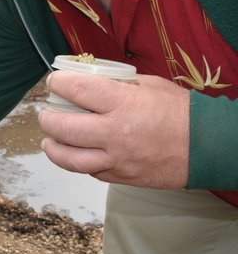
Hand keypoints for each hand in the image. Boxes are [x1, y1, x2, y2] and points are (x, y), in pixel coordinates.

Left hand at [38, 71, 189, 188]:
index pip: (76, 88)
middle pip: (64, 127)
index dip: (58, 83)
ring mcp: (118, 158)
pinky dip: (78, 162)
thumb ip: (116, 82)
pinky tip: (76, 153)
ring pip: (70, 159)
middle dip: (48, 119)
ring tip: (48, 140)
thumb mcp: (148, 84)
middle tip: (46, 114)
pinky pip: (91, 172)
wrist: (207, 147)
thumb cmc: (180, 112)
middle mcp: (117, 132)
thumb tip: (89, 77)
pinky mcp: (123, 177)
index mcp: (123, 103)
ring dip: (53, 149)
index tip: (53, 82)